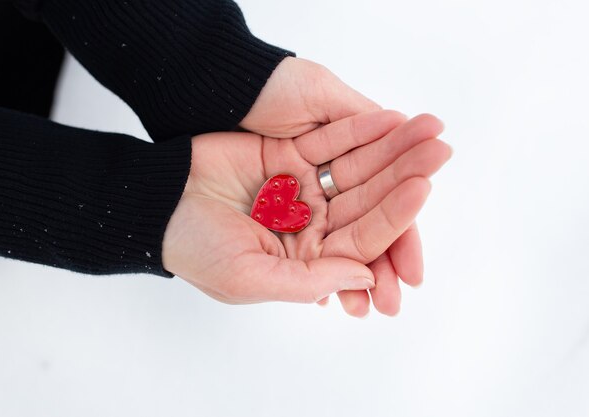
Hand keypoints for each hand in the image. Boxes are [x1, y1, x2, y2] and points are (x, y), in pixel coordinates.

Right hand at [162, 111, 449, 307]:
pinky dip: (358, 130)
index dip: (393, 216)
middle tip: (440, 152)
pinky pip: (331, 142)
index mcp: (307, 259)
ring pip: (357, 168)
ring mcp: (303, 188)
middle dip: (405, 177)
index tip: (422, 189)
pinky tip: (389, 118)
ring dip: (391, 150)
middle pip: (368, 200)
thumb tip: (364, 275)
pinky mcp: (289, 156)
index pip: (361, 240)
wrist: (156, 202)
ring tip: (426, 130)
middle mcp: (312, 224)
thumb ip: (309, 278)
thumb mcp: (249, 278)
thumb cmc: (194, 248)